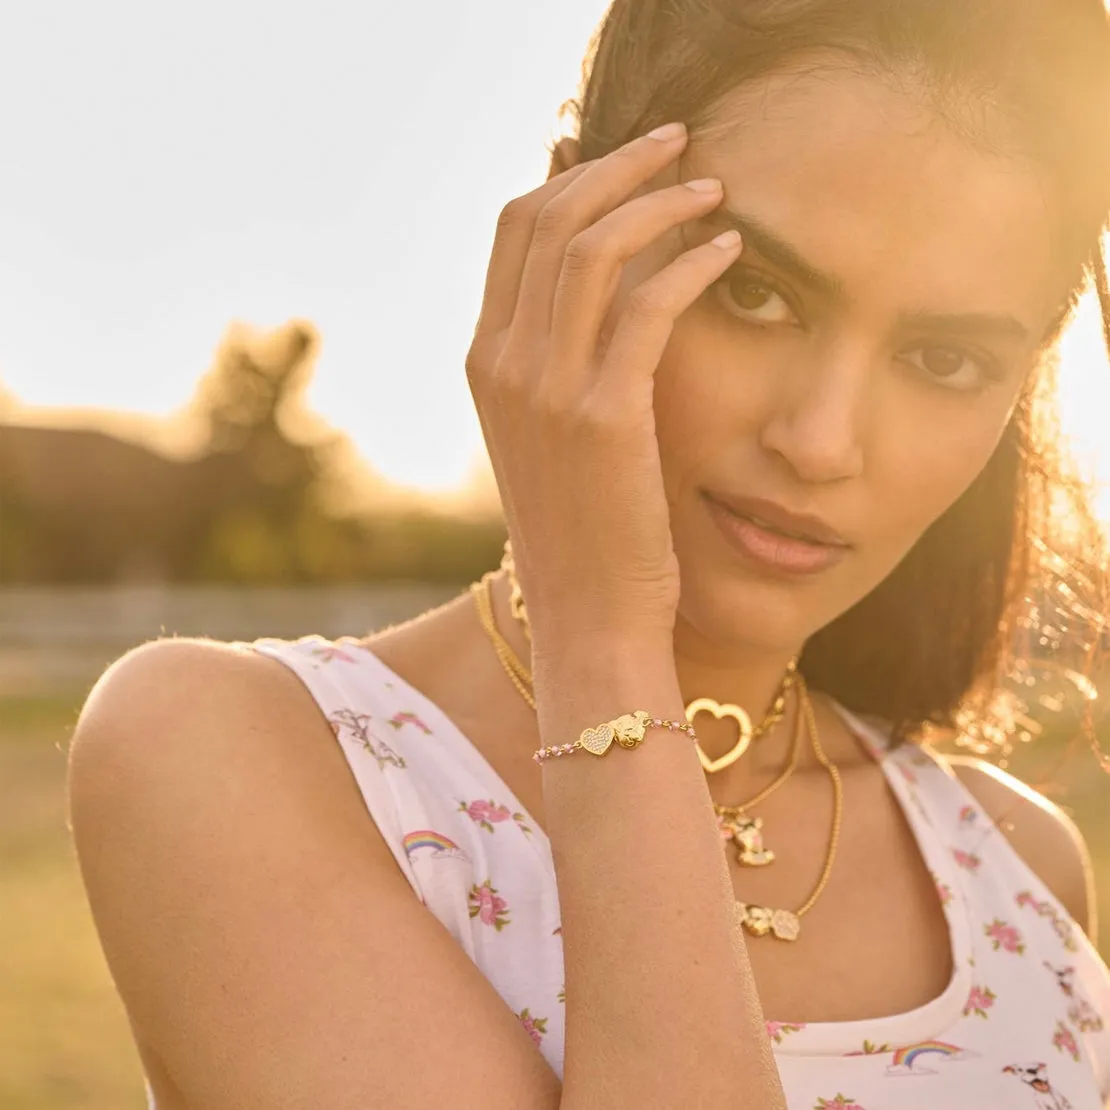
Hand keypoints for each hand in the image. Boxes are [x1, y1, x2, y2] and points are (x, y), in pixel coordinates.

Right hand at [466, 122, 742, 644]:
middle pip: (549, 219)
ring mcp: (546, 392)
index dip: (569, 178)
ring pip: (594, 247)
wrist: (588, 618)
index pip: (514, 233)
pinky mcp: (605, 418)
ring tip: (713, 187)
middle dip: (618, 165)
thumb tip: (599, 295)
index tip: (623, 155)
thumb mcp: (550, 439)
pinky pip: (648, 306)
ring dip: (658, 200)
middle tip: (680, 142)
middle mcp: (503, 366)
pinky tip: (730, 251)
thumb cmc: (583, 531)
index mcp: (486, 365)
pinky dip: (692, 263)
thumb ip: (558, 364)